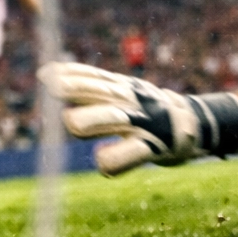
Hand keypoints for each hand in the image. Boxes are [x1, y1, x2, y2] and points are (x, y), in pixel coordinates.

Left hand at [39, 62, 204, 175]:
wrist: (193, 125)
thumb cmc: (145, 111)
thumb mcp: (121, 93)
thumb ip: (89, 87)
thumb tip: (47, 76)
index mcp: (121, 87)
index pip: (93, 76)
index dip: (70, 74)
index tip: (44, 74)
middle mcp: (130, 101)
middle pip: (100, 92)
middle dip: (77, 89)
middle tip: (52, 87)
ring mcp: (142, 124)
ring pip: (113, 119)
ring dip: (91, 119)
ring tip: (70, 121)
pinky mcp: (152, 148)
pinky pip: (131, 155)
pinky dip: (114, 159)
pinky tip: (101, 162)